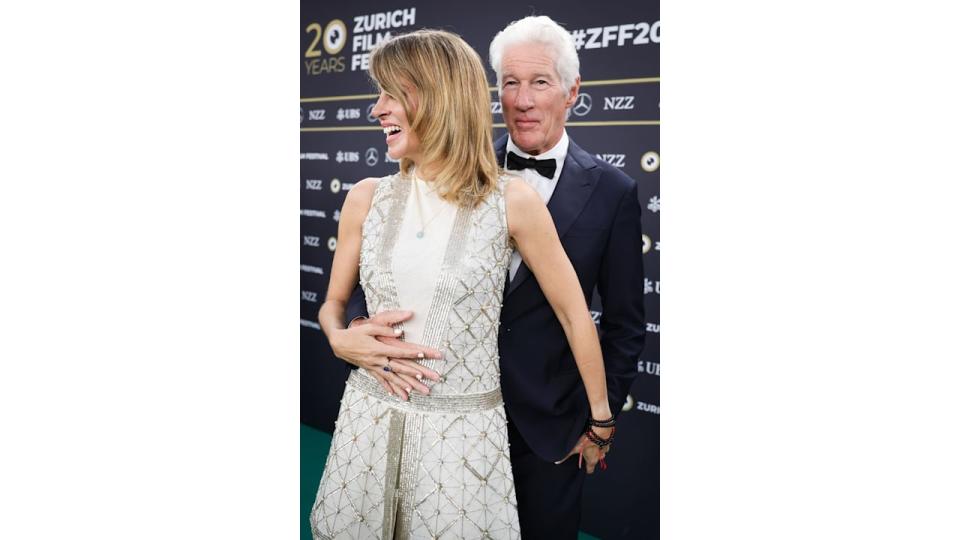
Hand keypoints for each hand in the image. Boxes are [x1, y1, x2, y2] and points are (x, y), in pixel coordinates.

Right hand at [328, 310, 442, 400]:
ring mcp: (373, 367)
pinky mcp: (369, 370)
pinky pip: (380, 380)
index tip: (422, 354)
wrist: (339, 343)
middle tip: (424, 377)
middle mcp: (377, 360)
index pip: (398, 352)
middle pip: (398, 368)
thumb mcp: (370, 327)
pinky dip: (388, 387)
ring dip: (402, 384)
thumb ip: (385, 330)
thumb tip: (400, 332)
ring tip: (413, 391)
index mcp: (378, 348)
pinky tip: (395, 394)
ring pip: (390, 377)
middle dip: (412, 373)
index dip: (411, 353)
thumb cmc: (355, 333)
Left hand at [556, 426, 613, 473]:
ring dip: (597, 450)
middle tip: (586, 454)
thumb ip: (566, 455)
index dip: (587, 470)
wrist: (599, 430)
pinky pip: (604, 444)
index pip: (590, 470)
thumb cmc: (586, 441)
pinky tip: (596, 438)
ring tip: (590, 444)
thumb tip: (556, 462)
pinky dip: (601, 442)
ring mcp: (605, 449)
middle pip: (596, 461)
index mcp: (592, 460)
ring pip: (602, 453)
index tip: (584, 468)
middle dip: (592, 458)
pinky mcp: (608, 442)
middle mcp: (600, 457)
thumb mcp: (574, 448)